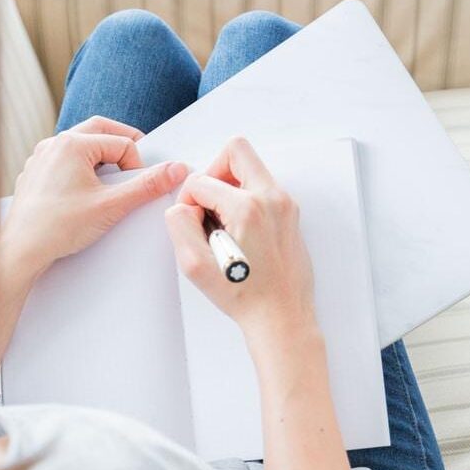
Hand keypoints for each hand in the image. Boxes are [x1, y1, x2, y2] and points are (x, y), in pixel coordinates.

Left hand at [0, 116, 188, 280]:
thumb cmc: (59, 227)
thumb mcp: (112, 206)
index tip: (139, 187)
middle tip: (136, 165)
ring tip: (110, 181)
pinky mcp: (34, 174)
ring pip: (80, 145)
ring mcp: (41, 158)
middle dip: (122, 146)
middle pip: (99, 131)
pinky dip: (80, 169)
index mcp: (73, 143)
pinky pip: (63, 161)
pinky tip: (84, 193)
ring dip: (100, 157)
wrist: (22, 250)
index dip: (137, 165)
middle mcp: (54, 144)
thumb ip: (146, 186)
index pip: (121, 143)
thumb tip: (175, 170)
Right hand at [164, 136, 316, 339]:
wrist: (281, 318)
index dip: (187, 201)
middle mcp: (272, 199)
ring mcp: (285, 205)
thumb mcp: (196, 266)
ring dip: (230, 187)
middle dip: (213, 172)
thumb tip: (184, 207)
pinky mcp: (291, 216)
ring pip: (251, 169)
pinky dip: (246, 201)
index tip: (192, 224)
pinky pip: (263, 190)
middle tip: (207, 203)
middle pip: (236, 151)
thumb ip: (179, 225)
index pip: (201, 181)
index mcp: (248, 207)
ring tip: (223, 223)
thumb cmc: (246, 297)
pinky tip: (239, 233)